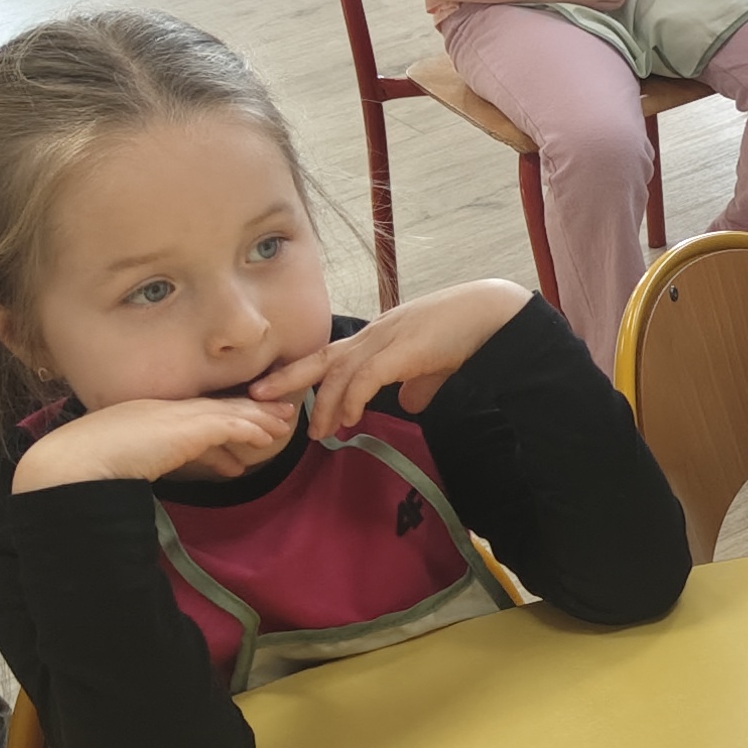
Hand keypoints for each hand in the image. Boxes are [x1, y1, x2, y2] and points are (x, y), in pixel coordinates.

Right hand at [8, 391, 296, 492]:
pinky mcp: (189, 427)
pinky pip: (229, 425)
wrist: (79, 459)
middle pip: (218, 407)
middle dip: (251, 414)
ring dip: (260, 420)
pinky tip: (268, 438)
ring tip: (283, 427)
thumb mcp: (126, 459)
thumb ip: (147, 461)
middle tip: (278, 418)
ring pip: (230, 412)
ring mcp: (177, 414)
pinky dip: (250, 430)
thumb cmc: (91, 465)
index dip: (223, 422)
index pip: (194, 417)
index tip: (243, 432)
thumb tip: (157, 471)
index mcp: (148, 414)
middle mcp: (166, 408)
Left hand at [264, 279, 529, 437]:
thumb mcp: (433, 365)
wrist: (490, 314)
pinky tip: (347, 419)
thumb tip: (411, 405)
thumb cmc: (465, 334)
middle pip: (320, 358)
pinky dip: (352, 399)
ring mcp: (386, 341)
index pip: (332, 356)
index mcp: (379, 337)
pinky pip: (366, 378)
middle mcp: (374, 335)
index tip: (279, 393)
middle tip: (257, 400)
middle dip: (287, 378)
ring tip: (315, 433)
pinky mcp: (401, 351)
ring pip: (340, 373)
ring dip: (323, 404)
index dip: (303, 374)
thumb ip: (418, 384)